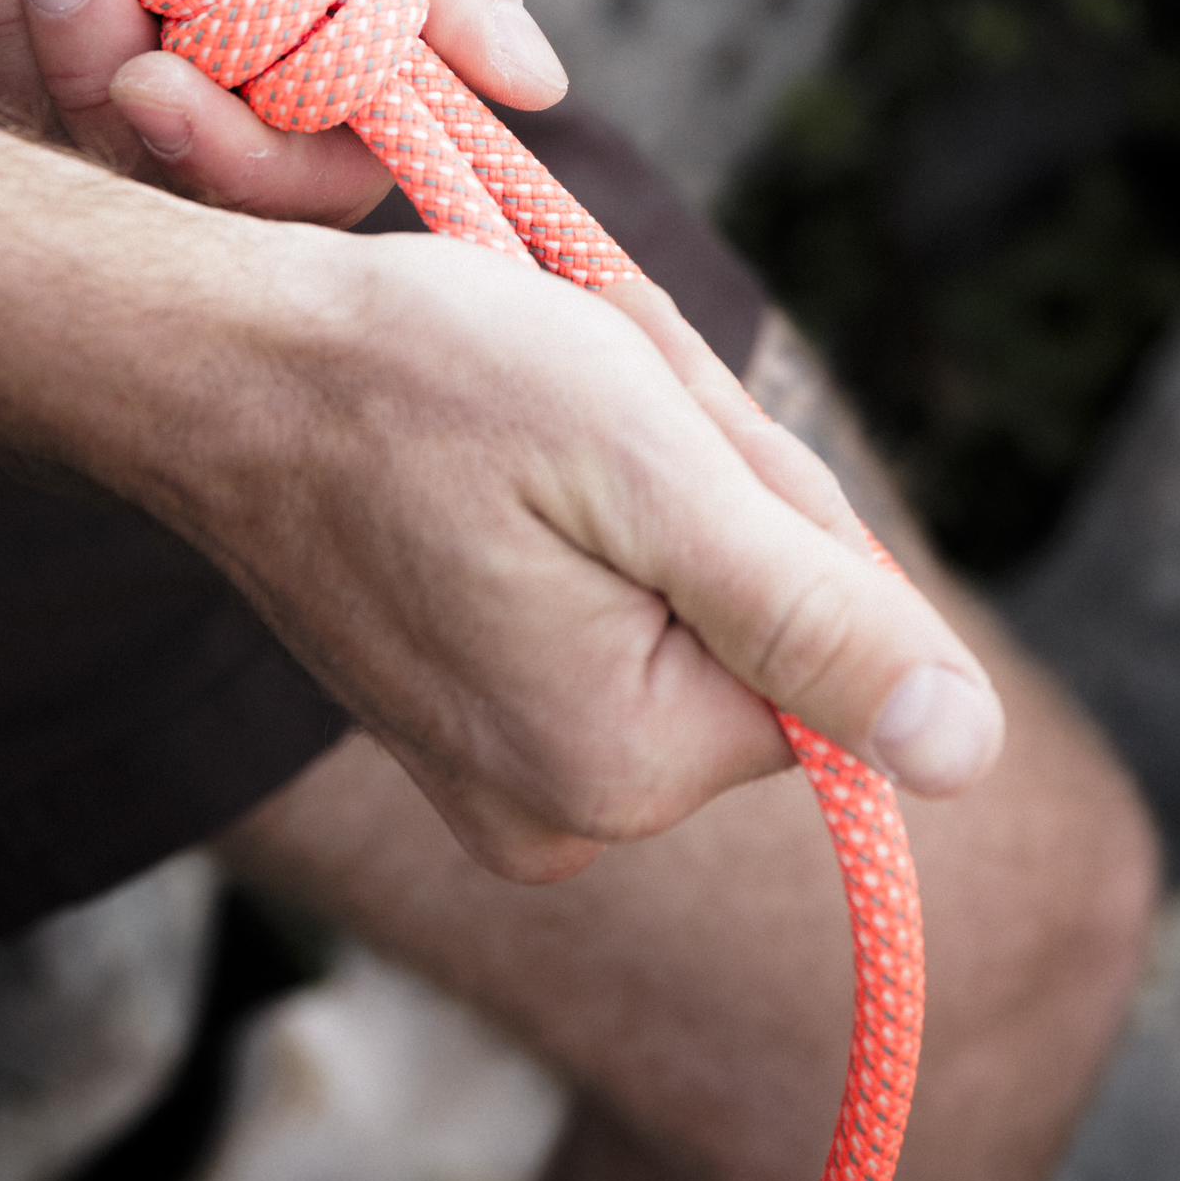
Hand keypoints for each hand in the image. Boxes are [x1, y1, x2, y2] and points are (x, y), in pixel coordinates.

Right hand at [139, 223, 1007, 880]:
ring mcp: (506, 785)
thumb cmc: (417, 382)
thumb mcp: (653, 466)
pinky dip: (585, 518)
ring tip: (526, 428)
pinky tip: (497, 465)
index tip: (647, 433)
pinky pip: (606, 615)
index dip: (766, 508)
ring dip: (645, 492)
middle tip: (583, 405)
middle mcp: (562, 817)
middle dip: (708, 495)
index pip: (832, 648)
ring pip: (686, 611)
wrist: (211, 363)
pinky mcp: (470, 732)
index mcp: (620, 768)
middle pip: (760, 636)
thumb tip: (967, 753)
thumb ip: (816, 617)